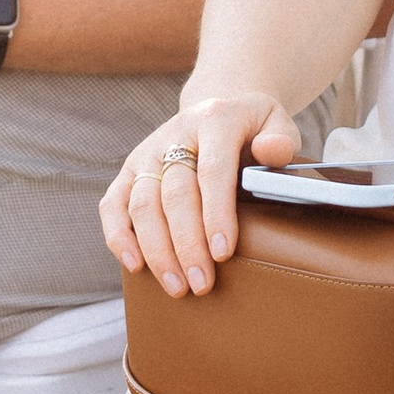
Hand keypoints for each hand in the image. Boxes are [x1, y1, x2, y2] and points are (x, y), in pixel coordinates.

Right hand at [102, 90, 302, 298]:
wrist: (220, 106)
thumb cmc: (253, 128)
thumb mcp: (276, 123)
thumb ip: (280, 139)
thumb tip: (272, 151)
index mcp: (214, 119)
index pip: (212, 170)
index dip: (216, 213)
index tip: (223, 253)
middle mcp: (175, 134)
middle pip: (174, 194)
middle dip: (187, 245)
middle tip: (202, 284)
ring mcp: (148, 152)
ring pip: (142, 205)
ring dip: (157, 251)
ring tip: (177, 287)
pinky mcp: (130, 170)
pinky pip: (113, 204)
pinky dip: (119, 237)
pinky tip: (135, 266)